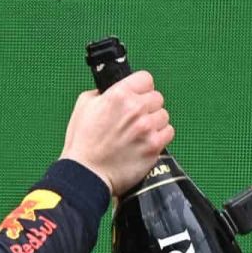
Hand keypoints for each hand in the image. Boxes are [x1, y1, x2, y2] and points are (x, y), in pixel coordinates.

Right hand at [61, 71, 173, 196]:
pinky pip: (168, 132)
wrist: (87, 174)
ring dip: (154, 122)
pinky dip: (160, 136)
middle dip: (147, 106)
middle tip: (135, 119)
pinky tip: (146, 141)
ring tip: (139, 132)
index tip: (137, 96)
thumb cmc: (83, 143)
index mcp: (118, 95)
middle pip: (157, 98)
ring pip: (164, 115)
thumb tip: (113, 90)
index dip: (141, 88)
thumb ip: (103, 93)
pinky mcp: (154, 146)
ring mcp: (147, 128)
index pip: (145, 79)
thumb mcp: (85, 106)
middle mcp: (135, 109)